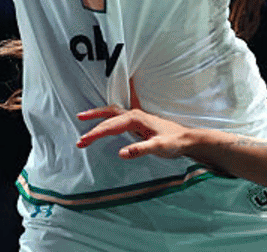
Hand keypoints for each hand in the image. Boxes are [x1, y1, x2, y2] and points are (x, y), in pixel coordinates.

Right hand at [76, 105, 194, 159]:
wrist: (187, 139)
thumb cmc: (174, 142)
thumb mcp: (159, 148)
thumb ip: (140, 150)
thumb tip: (121, 153)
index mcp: (136, 119)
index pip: (110, 126)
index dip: (95, 134)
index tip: (82, 142)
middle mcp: (134, 115)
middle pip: (108, 116)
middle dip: (92, 124)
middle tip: (79, 138)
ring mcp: (136, 118)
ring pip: (112, 113)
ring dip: (97, 116)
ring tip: (82, 117)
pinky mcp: (137, 123)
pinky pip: (117, 117)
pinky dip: (106, 118)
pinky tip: (103, 122)